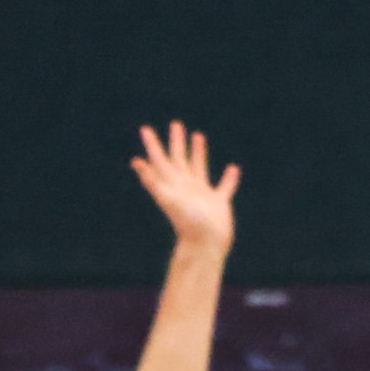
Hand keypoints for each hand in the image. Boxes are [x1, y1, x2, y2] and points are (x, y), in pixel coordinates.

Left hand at [131, 120, 239, 257]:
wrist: (205, 246)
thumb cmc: (188, 223)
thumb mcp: (168, 198)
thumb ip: (152, 180)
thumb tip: (136, 162)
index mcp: (172, 185)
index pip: (160, 160)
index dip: (152, 145)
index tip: (145, 129)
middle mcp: (185, 188)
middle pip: (178, 160)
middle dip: (176, 142)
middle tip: (175, 124)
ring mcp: (201, 195)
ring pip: (198, 168)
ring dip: (198, 153)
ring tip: (198, 136)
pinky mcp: (218, 204)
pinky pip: (224, 187)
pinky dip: (229, 179)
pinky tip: (233, 169)